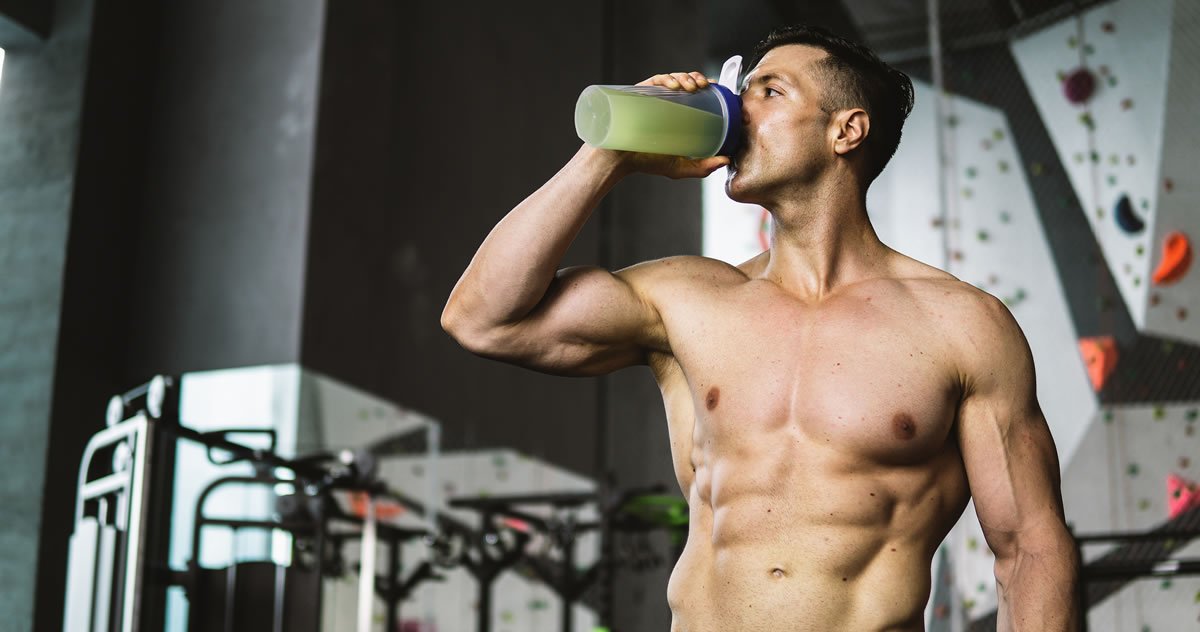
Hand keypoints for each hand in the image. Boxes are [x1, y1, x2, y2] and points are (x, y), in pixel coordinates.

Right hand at [601, 71, 730, 179]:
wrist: (618, 161)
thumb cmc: (645, 161)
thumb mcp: (678, 166)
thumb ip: (702, 167)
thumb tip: (726, 161)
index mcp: (675, 113)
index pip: (694, 92)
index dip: (708, 86)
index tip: (719, 89)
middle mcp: (664, 102)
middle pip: (685, 81)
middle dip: (698, 78)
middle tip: (706, 86)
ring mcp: (651, 98)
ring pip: (672, 78)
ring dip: (686, 76)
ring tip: (693, 86)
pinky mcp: (638, 94)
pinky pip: (655, 81)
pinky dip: (667, 79)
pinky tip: (676, 86)